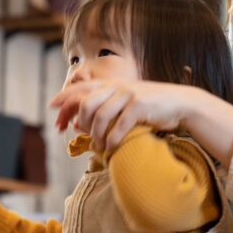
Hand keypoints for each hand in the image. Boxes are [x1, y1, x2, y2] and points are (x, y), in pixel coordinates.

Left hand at [51, 80, 192, 151]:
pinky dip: (112, 139)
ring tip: (97, 146)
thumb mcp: (123, 103)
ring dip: (95, 135)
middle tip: (70, 134)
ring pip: (100, 115)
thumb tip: (76, 124)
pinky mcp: (140, 106)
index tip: (52, 109)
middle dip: (74, 119)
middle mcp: (117, 87)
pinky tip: (110, 148)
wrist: (180, 102)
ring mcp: (128, 95)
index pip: (81, 88)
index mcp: (111, 84)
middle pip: (85, 102)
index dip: (64, 98)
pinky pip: (119, 126)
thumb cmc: (149, 106)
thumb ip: (102, 109)